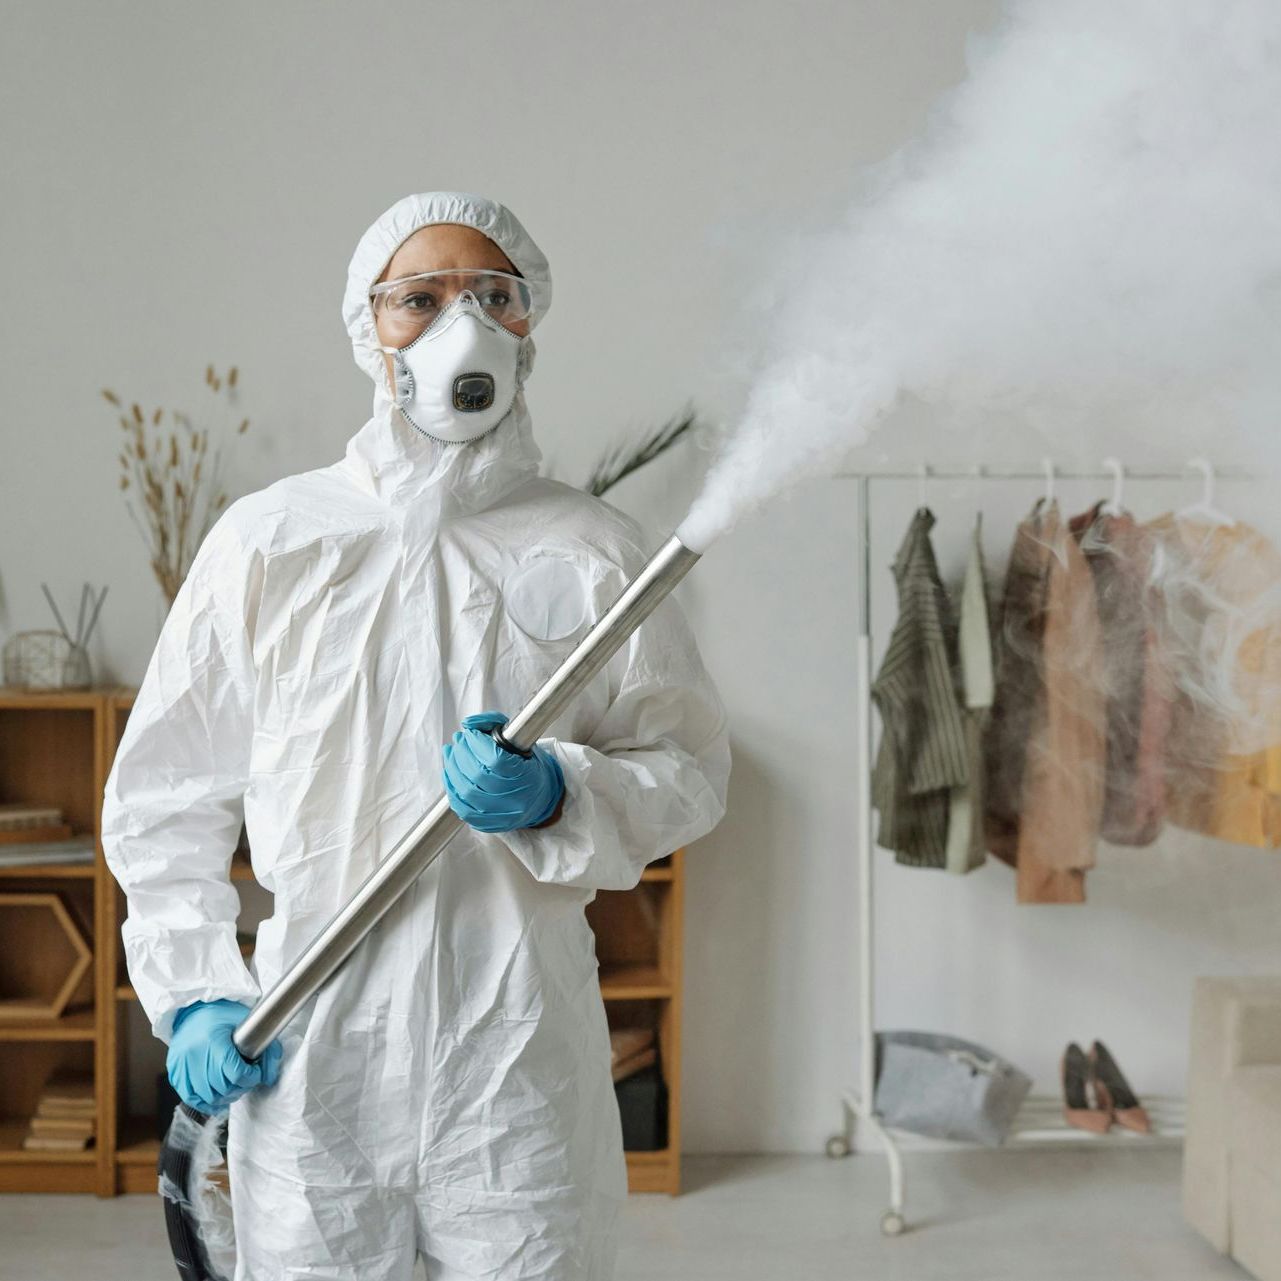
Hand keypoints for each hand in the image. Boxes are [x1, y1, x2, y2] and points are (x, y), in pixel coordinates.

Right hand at [166, 999, 282, 1113]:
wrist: (194, 1008)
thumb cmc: (222, 1014)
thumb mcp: (247, 1023)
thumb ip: (266, 1047)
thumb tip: (269, 1076)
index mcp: (214, 1040)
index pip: (236, 1073)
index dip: (251, 1077)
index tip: (255, 1072)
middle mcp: (195, 1054)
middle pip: (223, 1087)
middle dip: (240, 1087)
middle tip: (246, 1080)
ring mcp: (182, 1065)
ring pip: (208, 1096)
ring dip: (225, 1097)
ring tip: (234, 1088)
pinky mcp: (175, 1072)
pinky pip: (190, 1097)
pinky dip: (205, 1103)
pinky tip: (216, 1100)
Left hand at [443, 711, 564, 832]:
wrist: (537, 800)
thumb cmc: (527, 768)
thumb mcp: (518, 740)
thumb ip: (493, 722)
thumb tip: (469, 723)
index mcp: (527, 778)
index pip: (496, 760)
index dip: (477, 744)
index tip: (470, 734)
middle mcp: (515, 800)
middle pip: (478, 775)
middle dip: (461, 754)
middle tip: (458, 741)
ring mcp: (500, 815)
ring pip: (466, 791)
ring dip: (452, 768)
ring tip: (451, 753)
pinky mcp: (486, 825)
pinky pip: (460, 807)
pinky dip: (451, 787)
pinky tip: (450, 773)